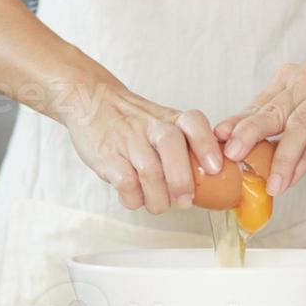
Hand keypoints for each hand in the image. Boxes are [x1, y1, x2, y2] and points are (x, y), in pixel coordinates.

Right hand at [62, 86, 225, 213]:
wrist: (90, 101)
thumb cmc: (133, 121)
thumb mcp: (163, 122)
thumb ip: (185, 146)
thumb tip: (209, 183)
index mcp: (170, 118)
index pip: (193, 123)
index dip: (206, 145)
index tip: (214, 168)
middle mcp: (151, 126)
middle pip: (171, 146)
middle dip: (181, 180)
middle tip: (185, 200)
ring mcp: (128, 141)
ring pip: (150, 172)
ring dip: (159, 199)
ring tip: (159, 204)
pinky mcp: (107, 156)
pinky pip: (126, 184)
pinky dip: (135, 199)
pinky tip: (136, 197)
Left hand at [215, 61, 305, 195]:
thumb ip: (279, 133)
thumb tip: (245, 160)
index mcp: (290, 80)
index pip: (258, 103)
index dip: (236, 122)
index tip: (215, 140)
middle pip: (274, 108)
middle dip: (249, 132)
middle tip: (230, 153)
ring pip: (299, 124)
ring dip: (282, 156)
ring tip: (268, 181)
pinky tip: (291, 178)